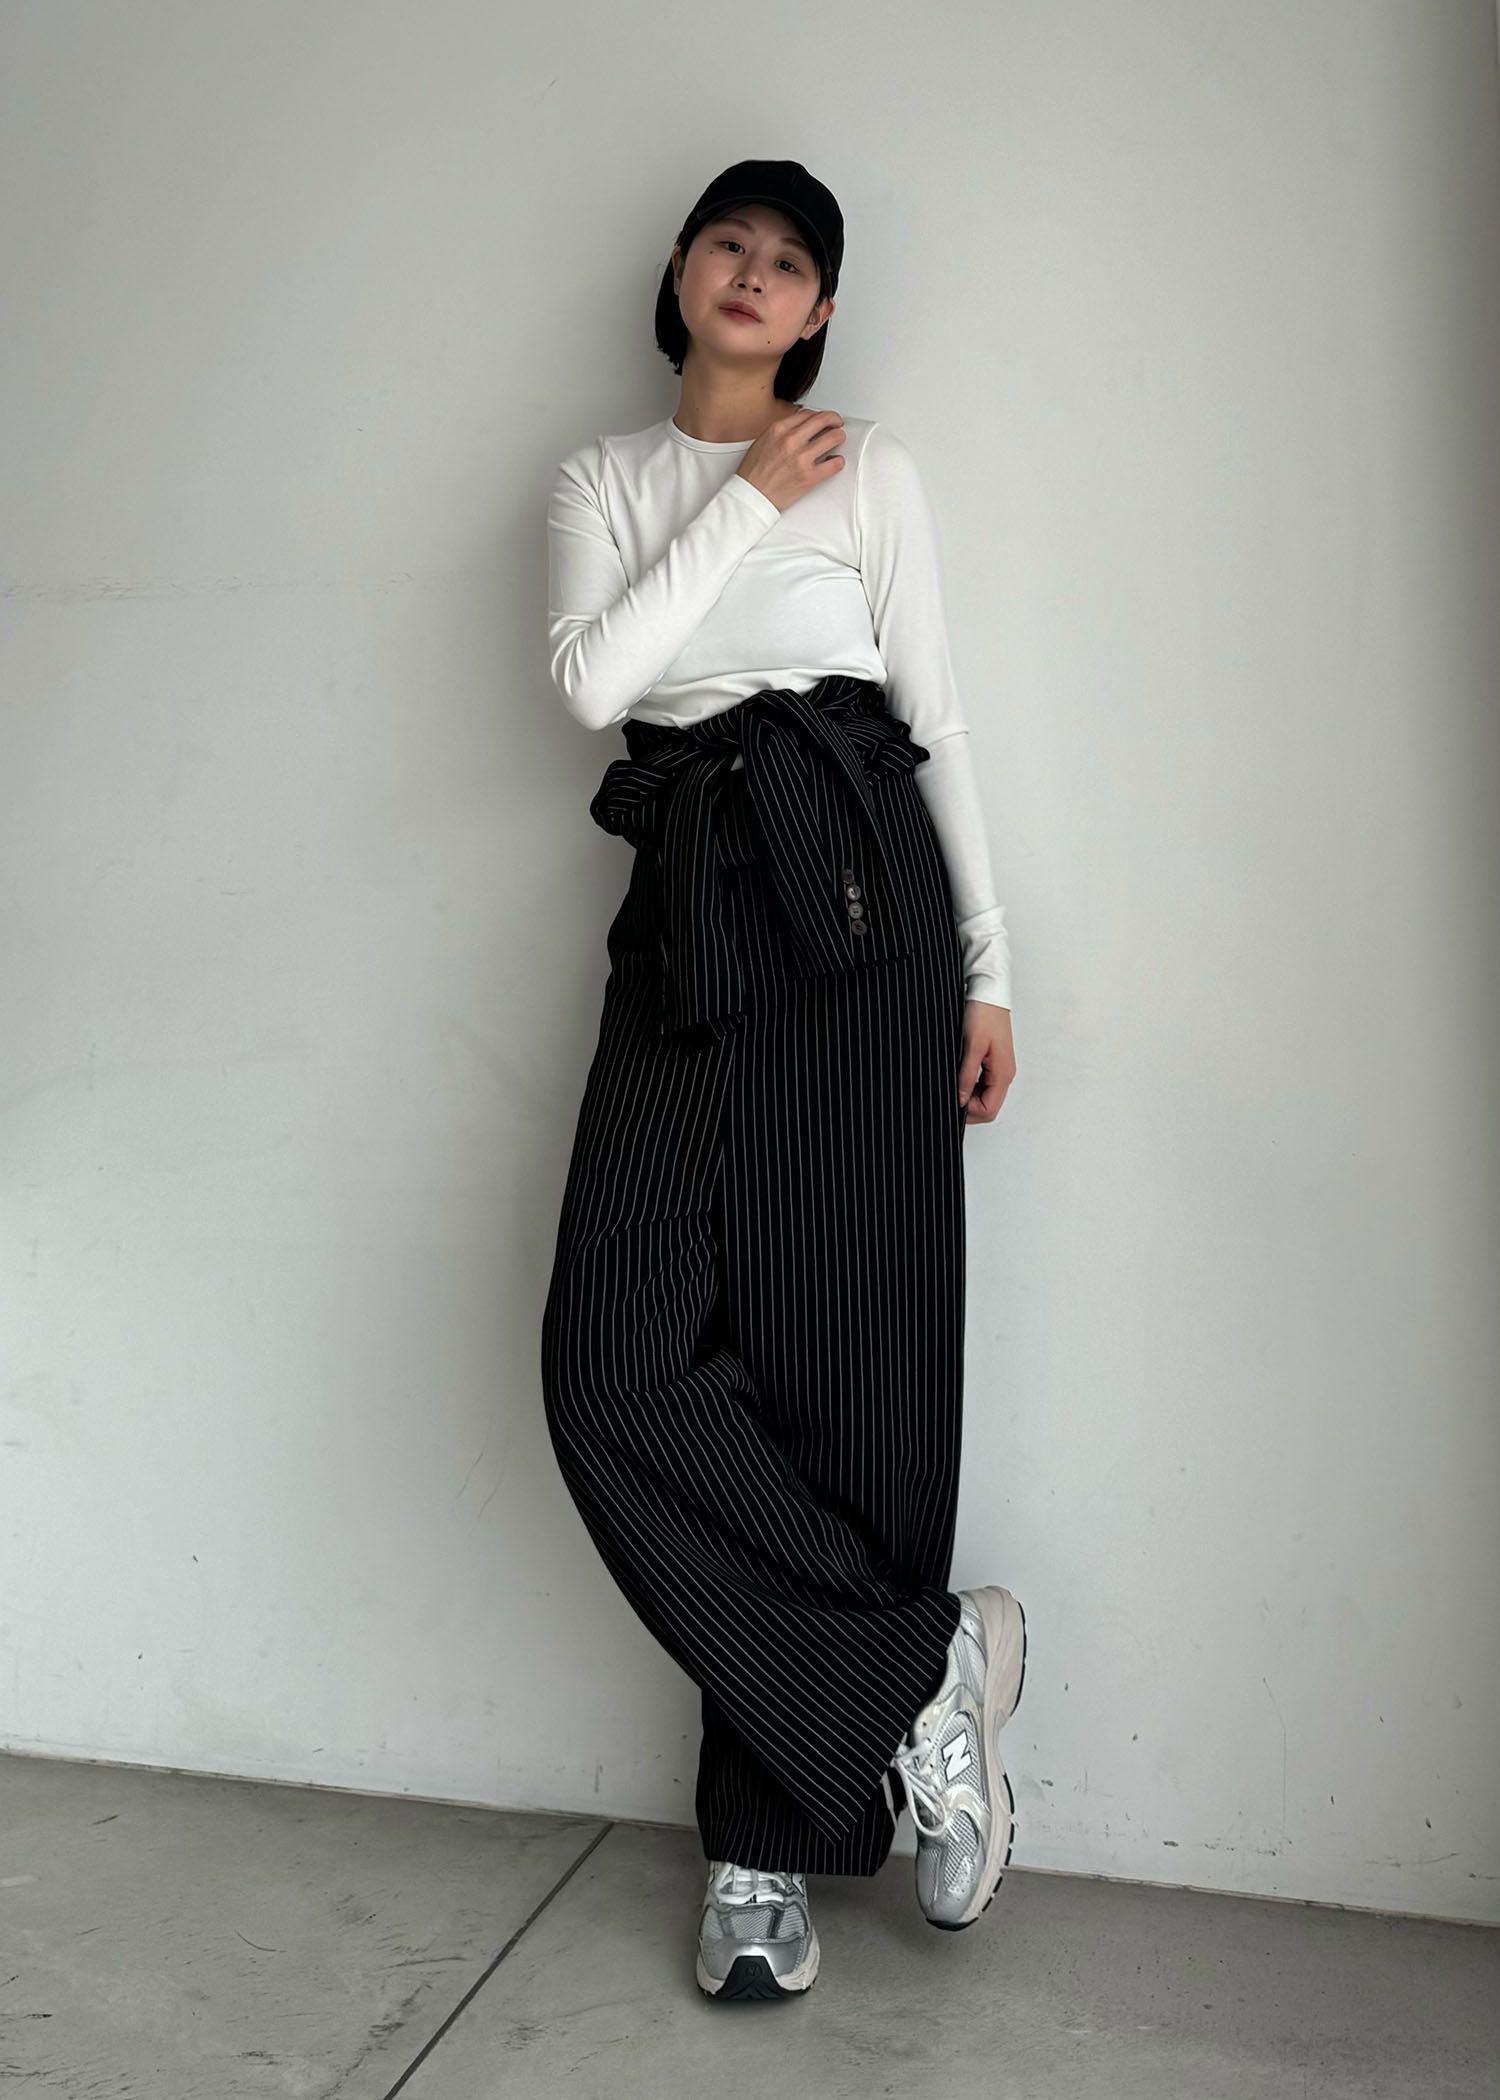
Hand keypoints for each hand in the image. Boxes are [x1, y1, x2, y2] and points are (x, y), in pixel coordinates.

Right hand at [735, 407, 845, 511]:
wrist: (751, 496)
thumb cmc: (753, 473)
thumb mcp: (762, 441)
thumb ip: (781, 432)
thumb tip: (798, 427)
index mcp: (778, 430)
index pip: (807, 413)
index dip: (819, 414)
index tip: (823, 418)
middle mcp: (791, 441)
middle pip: (823, 420)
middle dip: (834, 419)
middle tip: (837, 424)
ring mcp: (801, 459)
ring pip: (833, 438)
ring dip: (839, 437)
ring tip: (838, 440)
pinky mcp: (809, 477)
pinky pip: (834, 464)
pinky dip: (838, 461)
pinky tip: (836, 461)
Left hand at [958, 1001, 1014, 1123]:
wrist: (988, 992)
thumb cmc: (984, 1012)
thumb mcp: (971, 1045)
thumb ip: (966, 1075)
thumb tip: (960, 1098)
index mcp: (1003, 1073)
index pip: (989, 1109)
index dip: (969, 1111)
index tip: (952, 1102)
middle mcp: (1005, 1073)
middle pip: (988, 1105)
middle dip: (968, 1106)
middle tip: (949, 1096)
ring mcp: (1000, 1067)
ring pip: (985, 1095)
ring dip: (968, 1096)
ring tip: (953, 1084)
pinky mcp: (994, 1060)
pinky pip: (983, 1083)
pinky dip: (970, 1085)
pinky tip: (959, 1076)